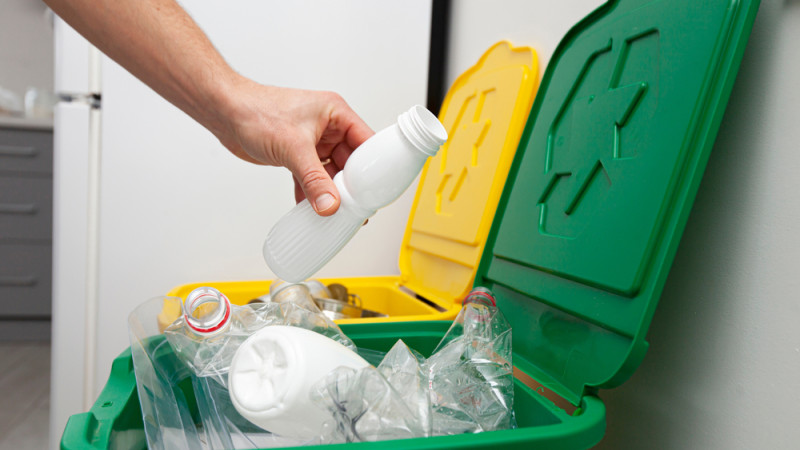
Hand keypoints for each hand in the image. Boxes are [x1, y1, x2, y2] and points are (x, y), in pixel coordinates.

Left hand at [215, 79, 373, 215]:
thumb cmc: (256, 111)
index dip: (374, 166)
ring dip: (331, 192)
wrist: (225, 113)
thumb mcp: (293, 148)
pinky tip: (311, 209)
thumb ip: (314, 180)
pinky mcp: (298, 155)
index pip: (366, 142)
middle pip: (351, 161)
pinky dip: (312, 193)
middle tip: (357, 207)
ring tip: (336, 213)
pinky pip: (312, 178)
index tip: (377, 189)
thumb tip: (330, 204)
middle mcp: (328, 127)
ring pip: (331, 172)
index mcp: (336, 114)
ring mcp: (313, 142)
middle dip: (352, 185)